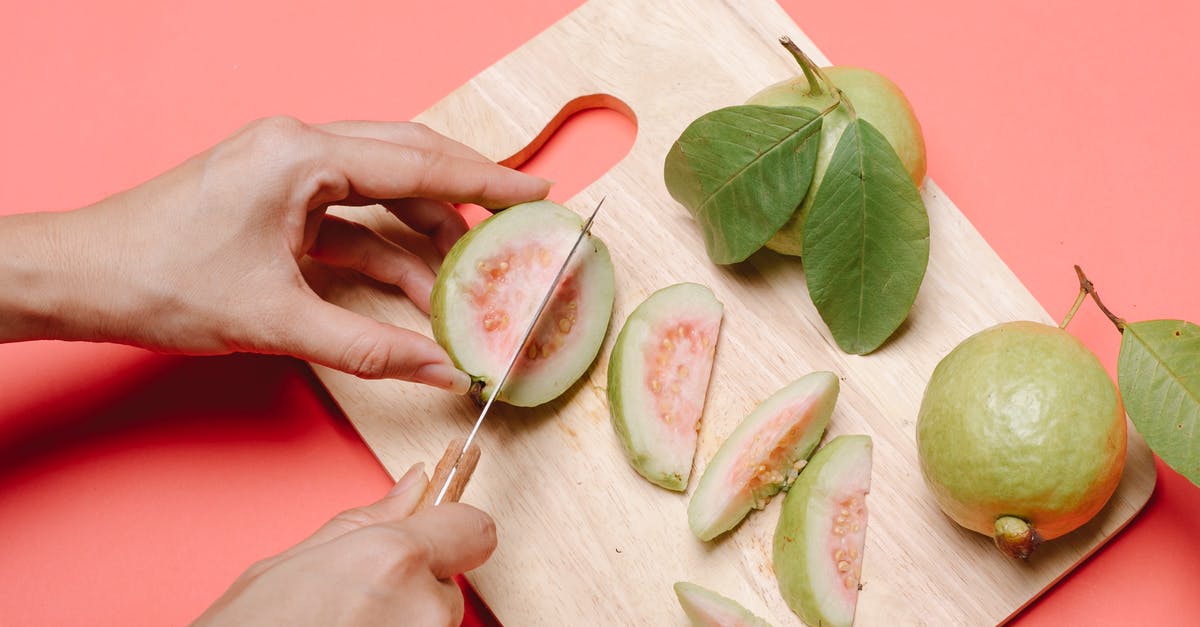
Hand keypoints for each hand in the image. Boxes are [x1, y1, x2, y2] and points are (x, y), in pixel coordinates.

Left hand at [1, 116, 549, 390]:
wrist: (83, 279)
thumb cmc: (162, 282)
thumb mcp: (278, 322)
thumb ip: (371, 348)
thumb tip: (442, 370)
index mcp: (302, 155)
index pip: (418, 162)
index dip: (486, 179)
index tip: (538, 189)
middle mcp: (299, 147)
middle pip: (408, 161)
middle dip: (465, 195)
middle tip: (519, 220)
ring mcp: (287, 169)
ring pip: (382, 190)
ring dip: (425, 233)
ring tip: (471, 276)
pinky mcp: (277, 198)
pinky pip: (350, 216)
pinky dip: (385, 248)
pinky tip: (418, 287)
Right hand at [195, 464, 496, 625]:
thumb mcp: (287, 565)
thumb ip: (366, 521)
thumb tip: (415, 484)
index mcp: (392, 560)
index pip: (474, 528)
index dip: (449, 529)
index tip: (434, 532)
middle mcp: (423, 609)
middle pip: (449, 582)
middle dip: (414, 584)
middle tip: (355, 600)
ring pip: (436, 620)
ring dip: (402, 619)